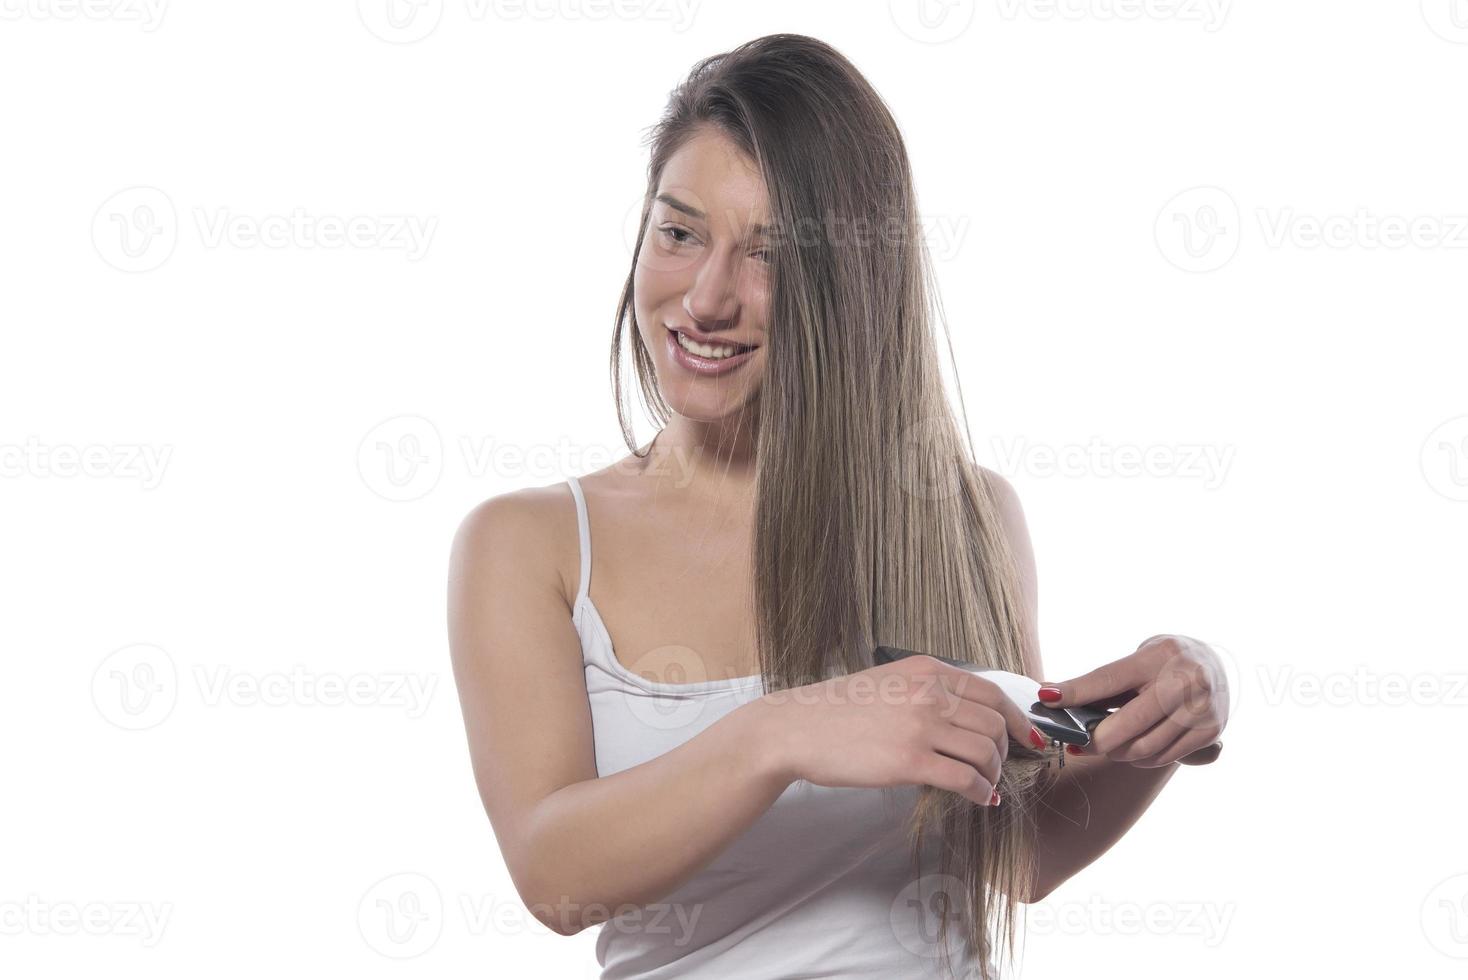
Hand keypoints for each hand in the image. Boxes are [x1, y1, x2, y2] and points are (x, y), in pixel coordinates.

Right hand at [759, 655, 1048, 806]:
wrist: (796, 729)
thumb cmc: (837, 711)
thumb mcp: (888, 682)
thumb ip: (925, 691)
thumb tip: (962, 716)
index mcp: (926, 670)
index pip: (991, 693)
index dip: (1016, 719)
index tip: (1027, 738)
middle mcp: (929, 693)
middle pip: (994, 724)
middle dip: (1006, 751)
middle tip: (998, 768)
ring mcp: (920, 726)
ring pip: (985, 752)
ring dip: (993, 774)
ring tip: (985, 786)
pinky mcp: (909, 761)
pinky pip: (965, 779)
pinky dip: (980, 793)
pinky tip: (979, 800)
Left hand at [1039, 634, 1227, 767]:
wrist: (1215, 664)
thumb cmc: (1163, 663)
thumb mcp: (1138, 660)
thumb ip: (1104, 683)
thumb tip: (1054, 697)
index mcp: (1158, 656)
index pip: (1109, 678)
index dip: (1076, 692)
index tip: (1046, 700)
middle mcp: (1184, 680)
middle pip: (1129, 722)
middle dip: (1095, 739)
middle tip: (1075, 743)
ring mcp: (1201, 708)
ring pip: (1145, 747)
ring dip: (1117, 753)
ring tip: (1107, 746)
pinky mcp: (1211, 731)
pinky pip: (1164, 757)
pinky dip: (1141, 759)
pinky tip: (1133, 749)